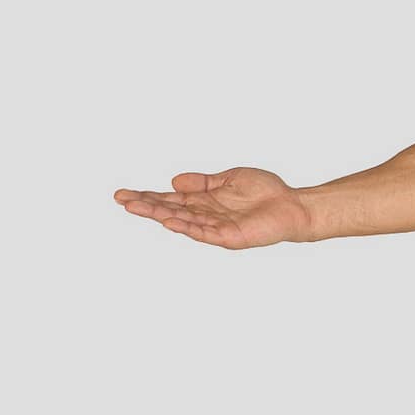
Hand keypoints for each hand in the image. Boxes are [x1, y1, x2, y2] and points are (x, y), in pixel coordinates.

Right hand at [112, 167, 312, 248]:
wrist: (292, 206)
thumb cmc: (266, 192)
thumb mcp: (229, 178)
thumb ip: (202, 182)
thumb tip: (173, 182)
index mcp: (203, 201)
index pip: (169, 199)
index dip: (147, 197)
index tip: (123, 194)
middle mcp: (205, 215)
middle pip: (169, 210)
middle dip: (145, 206)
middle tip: (121, 200)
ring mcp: (216, 228)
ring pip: (182, 221)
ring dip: (159, 215)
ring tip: (137, 209)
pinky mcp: (229, 237)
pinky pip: (203, 232)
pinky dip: (186, 227)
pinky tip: (170, 221)